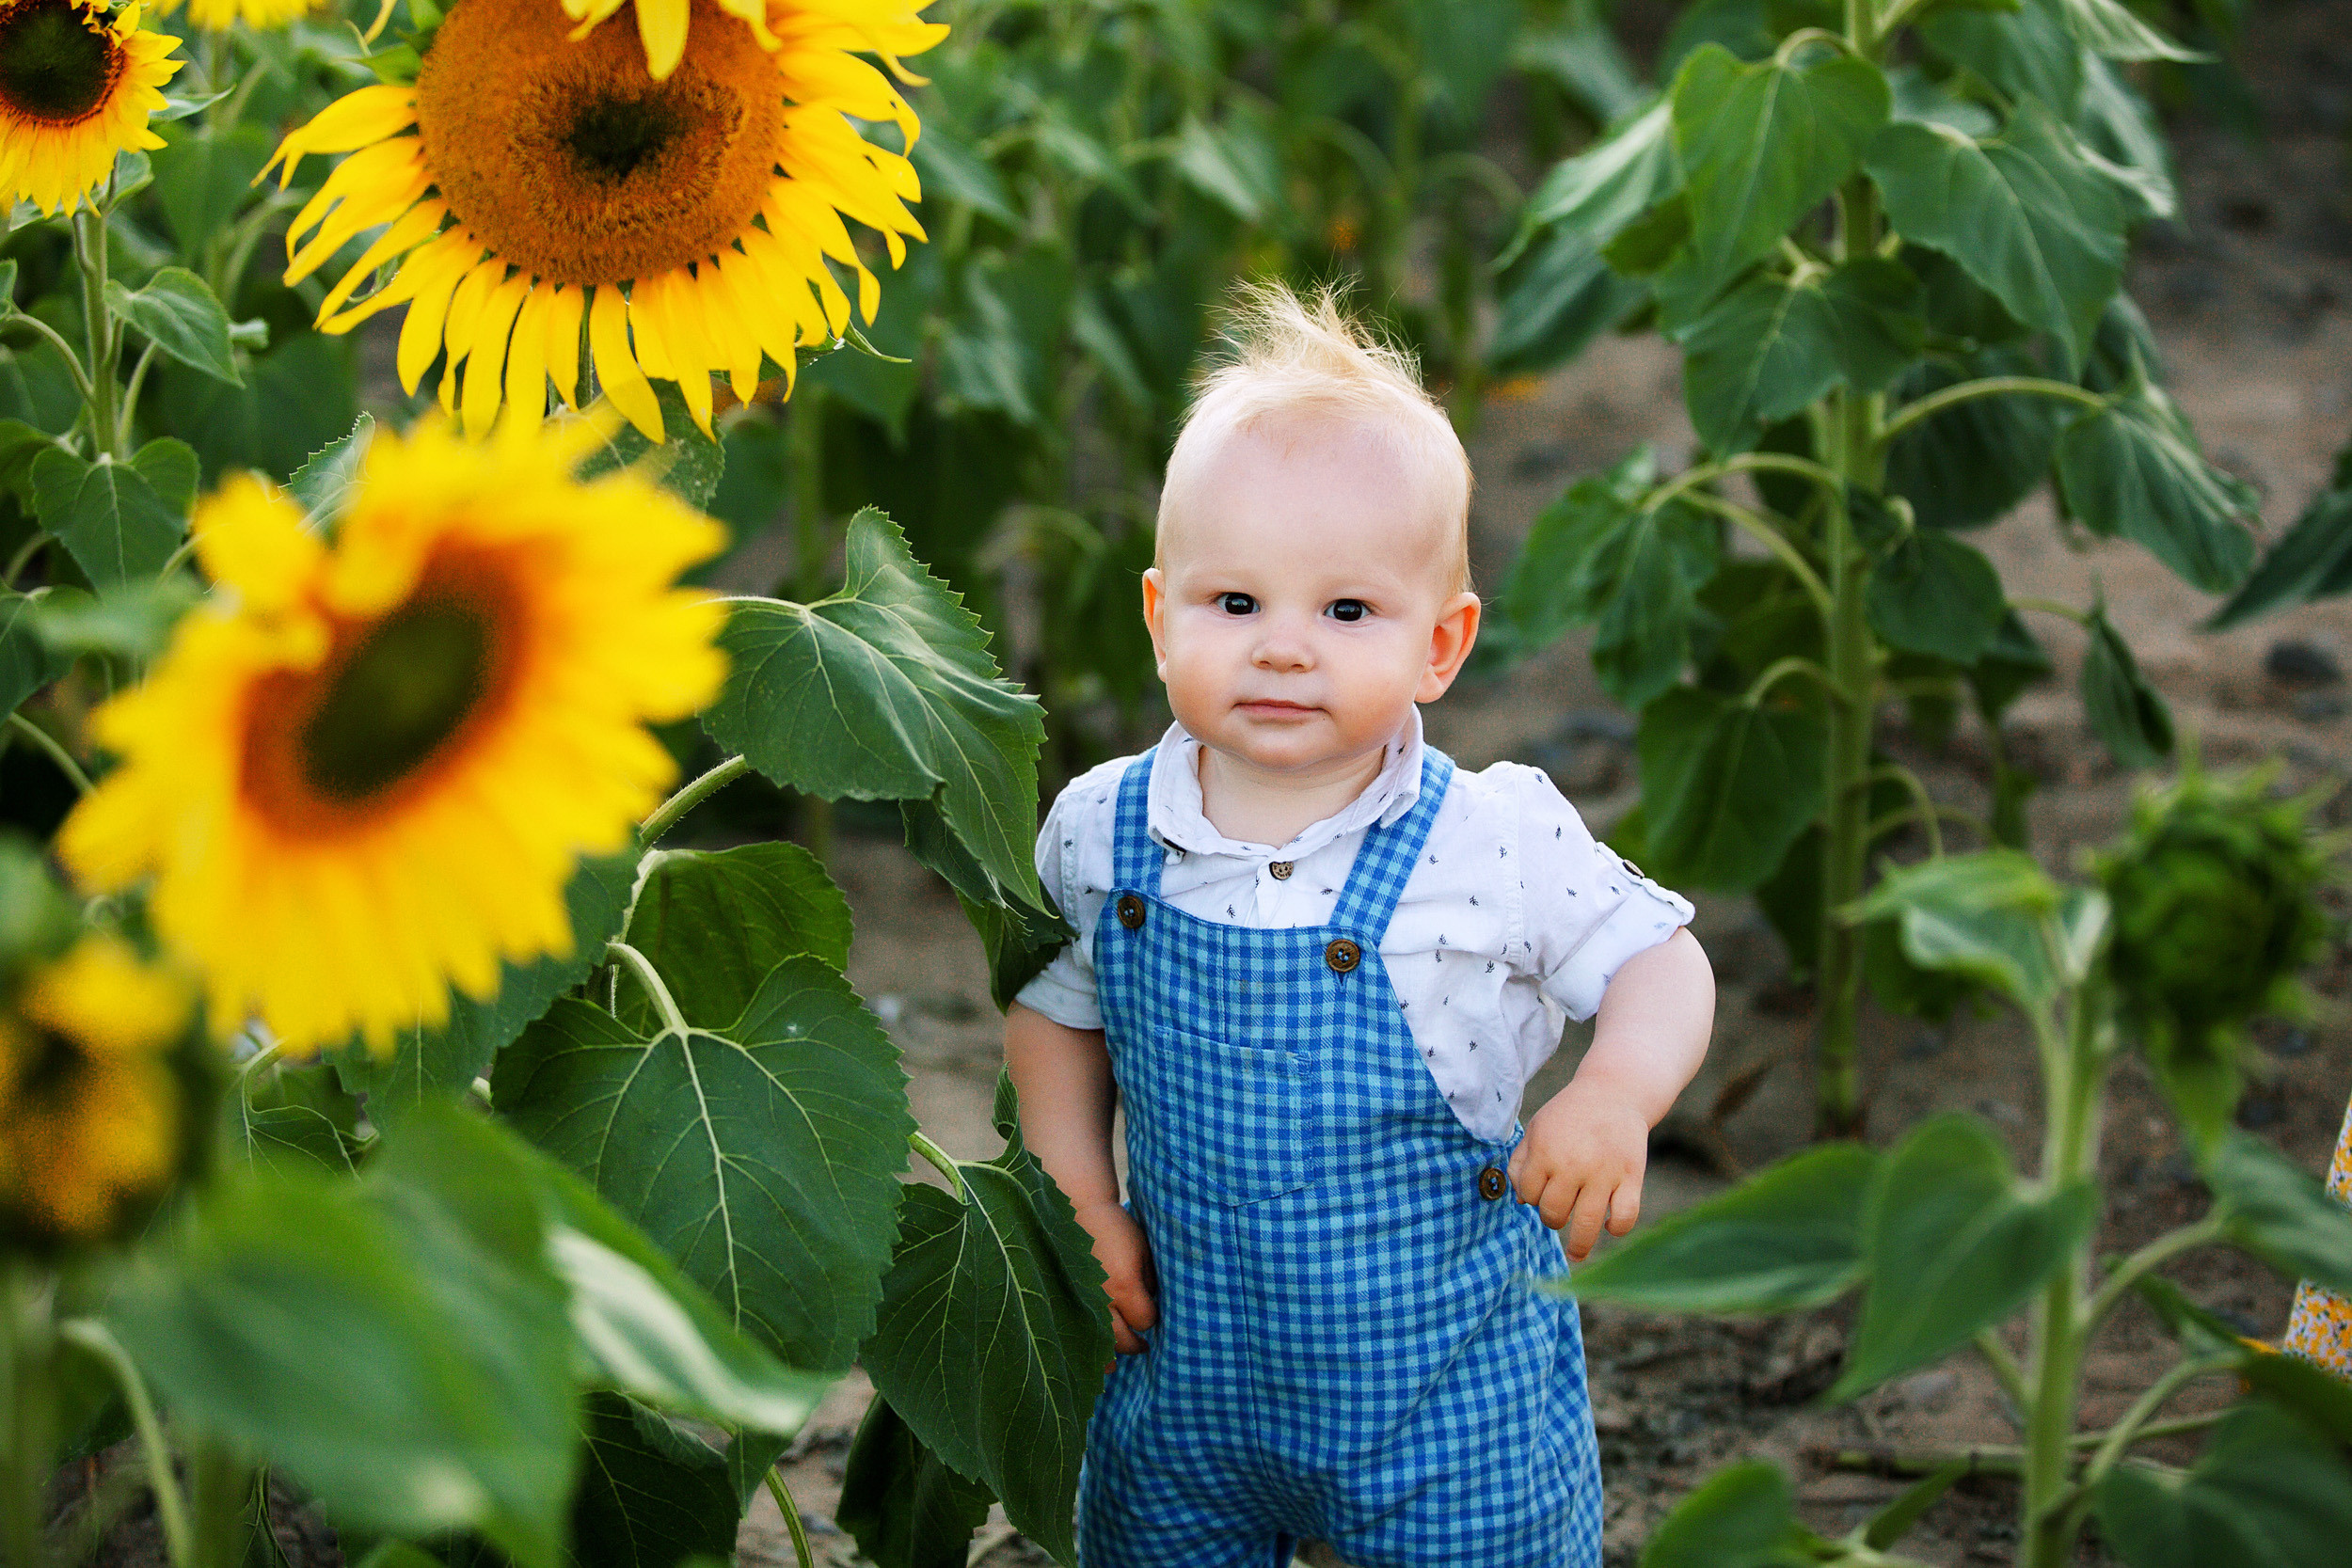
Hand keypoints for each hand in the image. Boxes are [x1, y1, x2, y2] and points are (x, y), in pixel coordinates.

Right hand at [1073, 1199, 1157, 1355]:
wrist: (1077, 1212)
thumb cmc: (1116, 1228)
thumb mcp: (1143, 1250)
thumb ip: (1149, 1282)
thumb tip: (1152, 1308)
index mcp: (1125, 1284)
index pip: (1146, 1321)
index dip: (1150, 1318)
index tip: (1149, 1310)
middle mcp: (1102, 1299)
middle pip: (1124, 1341)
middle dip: (1136, 1344)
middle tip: (1143, 1345)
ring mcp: (1081, 1303)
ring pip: (1100, 1344)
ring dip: (1113, 1350)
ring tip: (1120, 1356)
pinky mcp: (1066, 1302)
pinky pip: (1080, 1335)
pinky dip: (1090, 1349)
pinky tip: (1098, 1360)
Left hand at [1508, 1075, 1648, 1262]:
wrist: (1613, 1092)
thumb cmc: (1569, 1115)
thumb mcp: (1536, 1129)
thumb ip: (1521, 1163)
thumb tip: (1522, 1201)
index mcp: (1546, 1152)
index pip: (1531, 1195)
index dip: (1534, 1198)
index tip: (1544, 1192)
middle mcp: (1574, 1164)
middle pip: (1554, 1214)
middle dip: (1553, 1219)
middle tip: (1559, 1214)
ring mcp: (1604, 1173)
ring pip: (1586, 1225)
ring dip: (1579, 1244)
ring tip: (1577, 1252)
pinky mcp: (1632, 1177)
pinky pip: (1625, 1217)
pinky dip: (1617, 1228)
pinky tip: (1610, 1224)